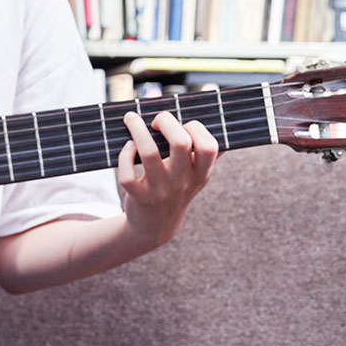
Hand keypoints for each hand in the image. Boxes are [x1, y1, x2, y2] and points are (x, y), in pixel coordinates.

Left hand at [116, 111, 219, 246]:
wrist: (156, 226)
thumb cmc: (176, 190)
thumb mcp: (196, 177)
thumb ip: (206, 156)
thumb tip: (221, 127)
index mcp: (200, 174)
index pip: (208, 147)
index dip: (196, 128)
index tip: (183, 125)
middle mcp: (182, 182)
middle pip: (180, 143)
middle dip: (166, 121)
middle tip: (156, 120)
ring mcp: (159, 190)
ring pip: (149, 152)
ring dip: (137, 130)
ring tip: (131, 118)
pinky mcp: (138, 196)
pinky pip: (127, 173)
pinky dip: (125, 155)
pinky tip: (128, 148)